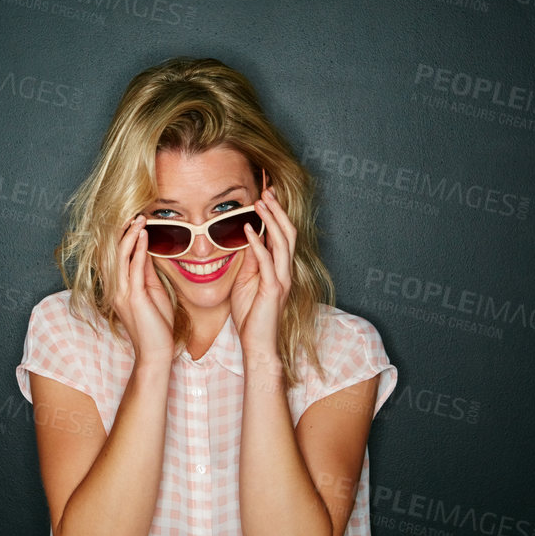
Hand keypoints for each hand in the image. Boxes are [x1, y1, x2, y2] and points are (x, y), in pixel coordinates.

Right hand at [111, 215, 176, 362]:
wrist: (156, 352)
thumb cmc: (156, 325)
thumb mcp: (152, 292)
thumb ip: (146, 271)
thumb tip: (146, 249)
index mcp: (117, 287)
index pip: (115, 255)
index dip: (120, 235)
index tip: (131, 217)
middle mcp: (115, 288)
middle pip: (112, 251)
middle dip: (121, 230)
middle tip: (133, 211)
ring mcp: (121, 292)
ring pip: (120, 256)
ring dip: (129, 234)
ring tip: (139, 217)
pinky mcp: (133, 297)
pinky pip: (134, 267)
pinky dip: (138, 248)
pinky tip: (143, 234)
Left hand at [230, 186, 296, 359]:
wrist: (257, 344)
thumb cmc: (250, 316)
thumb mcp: (247, 281)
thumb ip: (250, 261)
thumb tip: (246, 237)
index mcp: (279, 268)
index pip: (281, 235)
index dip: (276, 214)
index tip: (266, 194)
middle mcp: (285, 271)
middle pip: (287, 233)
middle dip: (277, 210)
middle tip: (266, 191)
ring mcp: (282, 280)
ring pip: (282, 242)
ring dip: (271, 220)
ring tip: (260, 202)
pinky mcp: (273, 289)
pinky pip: (267, 261)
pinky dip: (256, 243)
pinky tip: (246, 229)